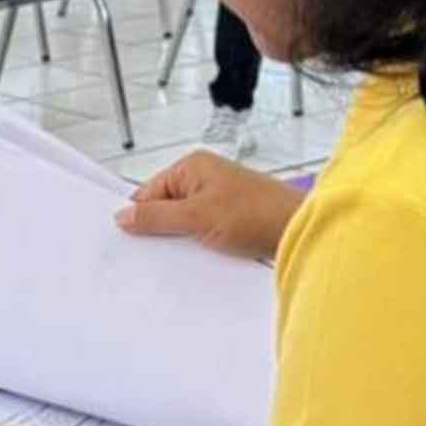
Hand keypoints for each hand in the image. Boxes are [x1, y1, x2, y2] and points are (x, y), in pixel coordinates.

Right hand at [115, 150, 306, 259]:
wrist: (303, 230)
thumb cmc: (257, 214)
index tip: (129, 241)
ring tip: (181, 256)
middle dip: (160, 230)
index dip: (140, 217)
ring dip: (182, 240)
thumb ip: (156, 217)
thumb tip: (122, 216)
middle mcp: (204, 178)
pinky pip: (203, 231)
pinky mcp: (232, 218)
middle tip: (152, 256)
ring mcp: (219, 198)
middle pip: (166, 207)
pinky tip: (200, 258)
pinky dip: (199, 244)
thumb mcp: (197, 217)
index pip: (149, 192)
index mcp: (192, 167)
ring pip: (185, 222)